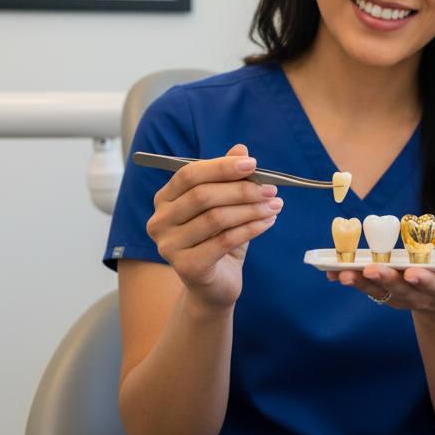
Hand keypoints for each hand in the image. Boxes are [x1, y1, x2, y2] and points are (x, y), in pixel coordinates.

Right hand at [146, 143, 282, 310]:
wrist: (214, 285)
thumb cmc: (218, 238)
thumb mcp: (225, 204)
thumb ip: (228, 177)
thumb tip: (241, 150)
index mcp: (165, 199)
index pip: (189, 174)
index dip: (222, 167)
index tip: (254, 164)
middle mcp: (159, 221)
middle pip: (203, 195)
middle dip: (242, 189)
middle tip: (271, 188)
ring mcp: (169, 246)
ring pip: (216, 218)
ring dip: (251, 209)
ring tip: (275, 205)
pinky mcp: (186, 267)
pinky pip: (224, 241)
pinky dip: (251, 228)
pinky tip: (268, 222)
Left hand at [326, 240, 434, 314]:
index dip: (425, 280)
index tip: (412, 273)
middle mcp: (423, 295)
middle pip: (404, 290)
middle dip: (387, 280)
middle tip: (371, 269)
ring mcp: (403, 296)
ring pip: (381, 292)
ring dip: (362, 283)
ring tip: (342, 273)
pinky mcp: (386, 293)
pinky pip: (367, 288)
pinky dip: (350, 281)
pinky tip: (330, 272)